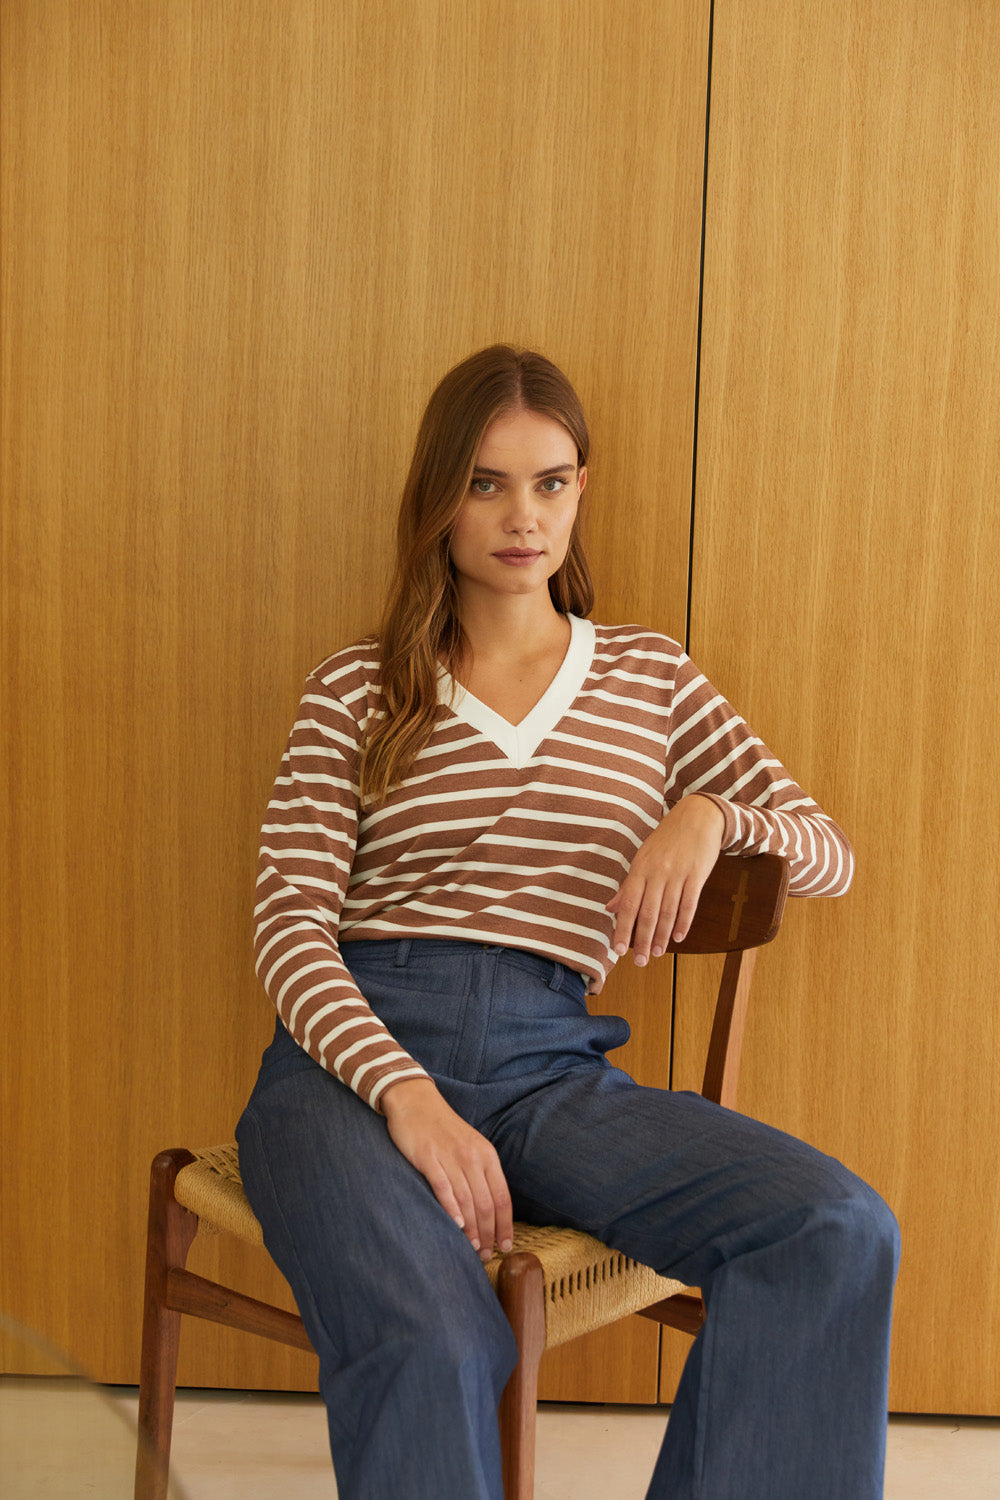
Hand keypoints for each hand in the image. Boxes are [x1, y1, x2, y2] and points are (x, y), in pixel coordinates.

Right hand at [381, 1078, 513, 1261]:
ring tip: (471, 1249)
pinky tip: (455, 1225)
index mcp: (486, 1155)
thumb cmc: (443, 1129)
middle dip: (488, 1234)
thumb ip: (481, 1174)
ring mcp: (449, 1157)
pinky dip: (451, 1208)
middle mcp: (472, 1157)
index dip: (505, 1225)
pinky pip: (443, 1186)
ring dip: (471, 1229)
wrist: (415, 1101)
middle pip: (485, 1203)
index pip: (502, 1197)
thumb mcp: (471, 1147)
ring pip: (466, 1200)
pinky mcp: (427, 1157)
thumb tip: (489, 1210)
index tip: (506, 1246)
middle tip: (485, 1255)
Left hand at [606, 795, 725, 963]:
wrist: (697, 817)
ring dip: (661, 936)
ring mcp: (678, 874)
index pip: (629, 904)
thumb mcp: (643, 857)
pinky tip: (677, 937)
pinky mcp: (697, 875)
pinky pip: (689, 904)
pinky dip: (683, 923)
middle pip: (648, 913)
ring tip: (656, 954)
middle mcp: (657, 872)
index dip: (623, 928)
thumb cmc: (667, 839)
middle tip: (639, 961)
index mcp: (640, 868)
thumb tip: (611, 908)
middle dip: (642, 940)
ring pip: (668, 912)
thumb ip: (629, 884)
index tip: (618, 949)